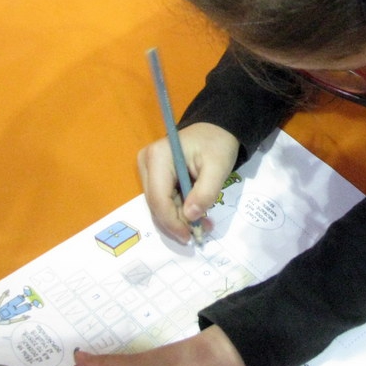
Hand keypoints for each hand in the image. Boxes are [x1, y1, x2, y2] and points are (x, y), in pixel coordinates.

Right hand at [138, 123, 239, 243]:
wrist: (216, 130)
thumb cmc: (217, 143)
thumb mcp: (218, 166)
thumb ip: (205, 192)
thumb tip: (190, 216)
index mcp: (158, 157)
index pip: (159, 199)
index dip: (173, 222)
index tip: (190, 236)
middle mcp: (146, 163)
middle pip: (156, 204)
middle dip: (178, 222)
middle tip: (202, 231)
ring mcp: (148, 169)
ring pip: (159, 205)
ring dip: (179, 218)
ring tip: (204, 223)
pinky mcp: (154, 175)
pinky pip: (163, 199)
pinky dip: (179, 210)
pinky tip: (196, 213)